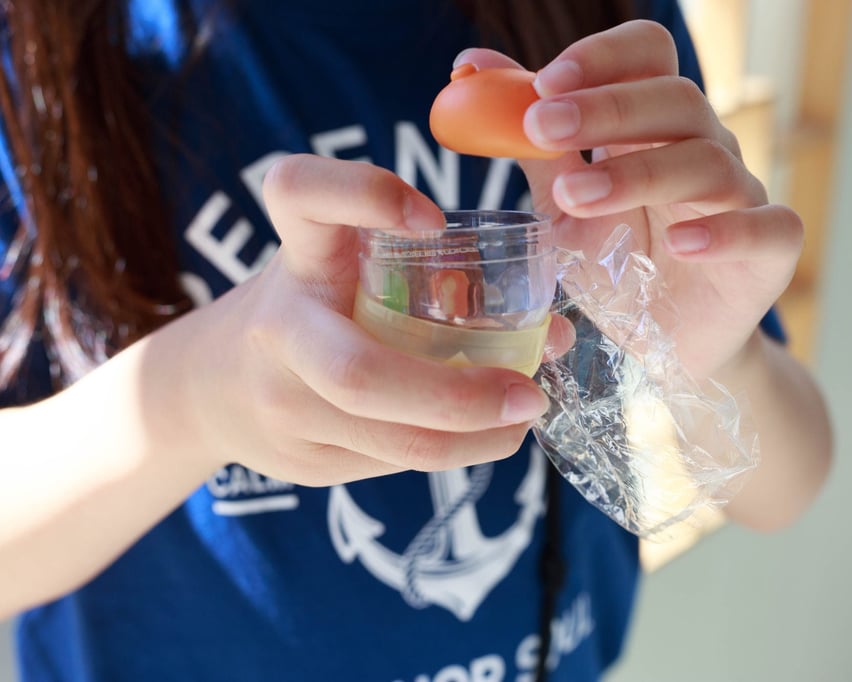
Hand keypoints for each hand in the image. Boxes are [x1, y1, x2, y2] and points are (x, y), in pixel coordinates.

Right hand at [182, 154, 553, 485]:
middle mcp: (280, 327)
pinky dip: (449, 451)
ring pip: (388, 438)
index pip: (299, 192)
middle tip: (529, 395)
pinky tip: (479, 437)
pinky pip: (389, 462)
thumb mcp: (346, 270)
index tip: (433, 220)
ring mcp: (282, 402)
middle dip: (458, 396)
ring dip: (474, 438)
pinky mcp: (298, 459)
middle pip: (361, 374)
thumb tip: (552, 332)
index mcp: (298, 255)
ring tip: (521, 422)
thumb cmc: (313, 310)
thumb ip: (432, 279)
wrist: (214, 387)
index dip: (365, 194)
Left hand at [460, 20, 802, 379]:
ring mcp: (743, 198)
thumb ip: (532, 144)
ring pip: (707, 161)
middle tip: (540, 127)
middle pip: (675, 99)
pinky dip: (725, 231)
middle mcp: (706, 148)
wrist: (667, 346)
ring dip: (637, 172)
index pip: (647, 56)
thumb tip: (473, 68)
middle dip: (604, 108)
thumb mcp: (565, 205)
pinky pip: (767, 228)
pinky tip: (680, 242)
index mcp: (656, 126)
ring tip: (577, 194)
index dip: (601, 59)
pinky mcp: (770, 253)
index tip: (542, 85)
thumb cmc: (621, 266)